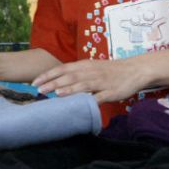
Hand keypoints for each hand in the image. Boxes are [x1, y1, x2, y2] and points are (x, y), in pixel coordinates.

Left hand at [31, 58, 147, 103]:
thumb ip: (76, 75)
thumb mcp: (90, 68)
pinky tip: (82, 103)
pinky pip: (99, 95)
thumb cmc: (109, 71)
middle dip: (52, 83)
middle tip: (38, 90)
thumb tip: (57, 83)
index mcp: (83, 65)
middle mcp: (90, 71)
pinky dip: (90, 98)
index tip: (34, 82)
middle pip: (68, 77)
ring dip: (68, 89)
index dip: (47, 75)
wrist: (134, 70)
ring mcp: (100, 81)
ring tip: (55, 94)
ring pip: (82, 84)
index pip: (61, 69)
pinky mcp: (111, 91)